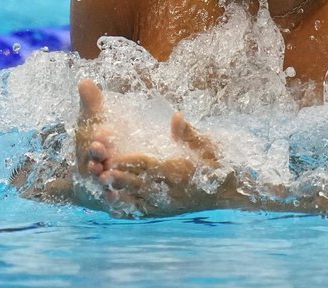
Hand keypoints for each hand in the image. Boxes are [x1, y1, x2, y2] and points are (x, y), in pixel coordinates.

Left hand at [74, 79, 229, 215]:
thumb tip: (176, 116)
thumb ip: (190, 133)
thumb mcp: (209, 146)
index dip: (129, 161)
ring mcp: (167, 203)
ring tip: (100, 186)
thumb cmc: (220, 165)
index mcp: (178, 171)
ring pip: (137, 199)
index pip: (149, 165)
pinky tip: (113, 206)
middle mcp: (170, 190)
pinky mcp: (165, 211)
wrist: (231, 194)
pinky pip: (143, 212)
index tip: (112, 156)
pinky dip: (127, 209)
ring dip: (118, 193)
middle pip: (137, 183)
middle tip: (96, 171)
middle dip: (117, 176)